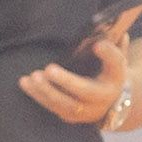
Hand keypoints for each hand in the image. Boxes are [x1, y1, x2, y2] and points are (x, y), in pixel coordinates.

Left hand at [17, 0, 141, 127]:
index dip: (109, 55)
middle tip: (49, 69)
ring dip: (46, 91)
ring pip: (65, 104)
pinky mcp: (69, 116)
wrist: (111, 102)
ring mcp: (85, 111)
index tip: (98, 45)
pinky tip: (25, 83)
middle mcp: (103, 98)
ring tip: (32, 77)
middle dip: (66, 81)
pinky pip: (53, 107)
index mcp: (116, 79)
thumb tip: (109, 25)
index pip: (116, 65)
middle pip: (85, 91)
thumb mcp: (115, 59)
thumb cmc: (109, 73)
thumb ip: (114, 45)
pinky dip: (38, 95)